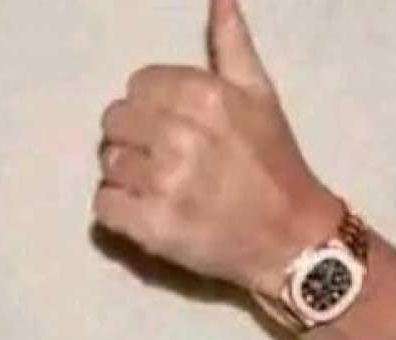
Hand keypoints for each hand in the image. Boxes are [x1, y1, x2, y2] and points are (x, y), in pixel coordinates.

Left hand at [93, 0, 341, 297]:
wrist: (293, 238)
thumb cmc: (275, 163)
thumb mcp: (260, 95)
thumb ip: (231, 45)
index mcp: (204, 97)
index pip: (138, 85)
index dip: (153, 106)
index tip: (176, 125)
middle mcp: (180, 136)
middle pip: (115, 121)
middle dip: (137, 138)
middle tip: (167, 159)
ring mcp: (163, 184)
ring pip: (108, 163)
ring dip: (129, 175)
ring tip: (163, 187)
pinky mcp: (151, 227)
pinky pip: (103, 205)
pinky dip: (120, 210)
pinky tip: (150, 211)